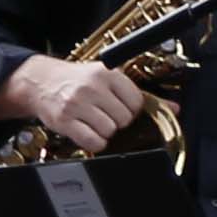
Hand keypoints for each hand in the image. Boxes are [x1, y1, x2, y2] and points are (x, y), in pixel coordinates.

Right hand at [11, 53, 152, 154]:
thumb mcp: (108, 79)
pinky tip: (88, 132)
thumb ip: (139, 94)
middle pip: (124, 118)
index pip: (136, 101)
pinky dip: (94, 142)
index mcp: (107, 73)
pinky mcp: (65, 120)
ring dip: (105, 132)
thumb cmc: (78, 81)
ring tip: (95, 122)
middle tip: (106, 116)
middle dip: (118, 122)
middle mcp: (92, 86)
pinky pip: (92, 141)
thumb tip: (174, 109)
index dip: (131, 110)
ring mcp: (77, 103)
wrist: (42, 81)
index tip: (122, 108)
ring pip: (109, 131)